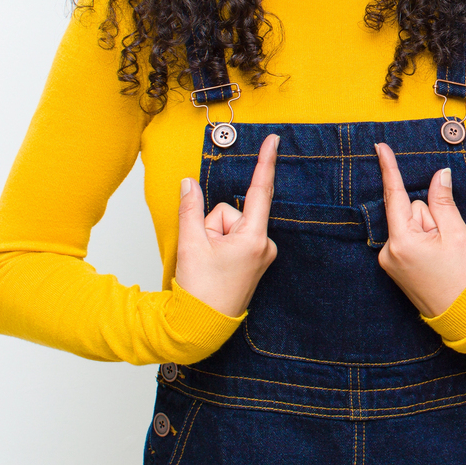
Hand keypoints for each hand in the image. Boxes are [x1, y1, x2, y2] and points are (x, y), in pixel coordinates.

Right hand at [173, 133, 279, 317]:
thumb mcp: (191, 243)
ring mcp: (262, 253)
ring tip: (212, 262)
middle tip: (206, 252)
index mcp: (253, 238)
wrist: (203, 324)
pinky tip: (218, 264)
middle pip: (233, 212)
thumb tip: (189, 184)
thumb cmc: (201, 289)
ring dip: (216, 237)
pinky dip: (223, 244)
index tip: (276, 140)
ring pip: (231, 225)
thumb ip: (191, 208)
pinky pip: (236, 237)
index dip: (266, 162)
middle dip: (214, 225)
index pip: (260, 190)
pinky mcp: (257, 259)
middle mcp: (265, 244)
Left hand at [375, 142, 465, 317]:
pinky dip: (422, 240)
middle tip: (446, 240)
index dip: (388, 169)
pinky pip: (408, 238)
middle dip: (429, 216)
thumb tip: (439, 176)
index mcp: (402, 241)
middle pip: (409, 210)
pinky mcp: (393, 265)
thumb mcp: (455, 234)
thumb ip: (443, 201)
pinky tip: (434, 258)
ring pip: (410, 224)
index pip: (394, 195)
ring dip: (428, 231)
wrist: (462, 314)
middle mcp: (388, 251)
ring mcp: (389, 260)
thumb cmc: (461, 279)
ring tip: (442, 254)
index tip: (379, 147)